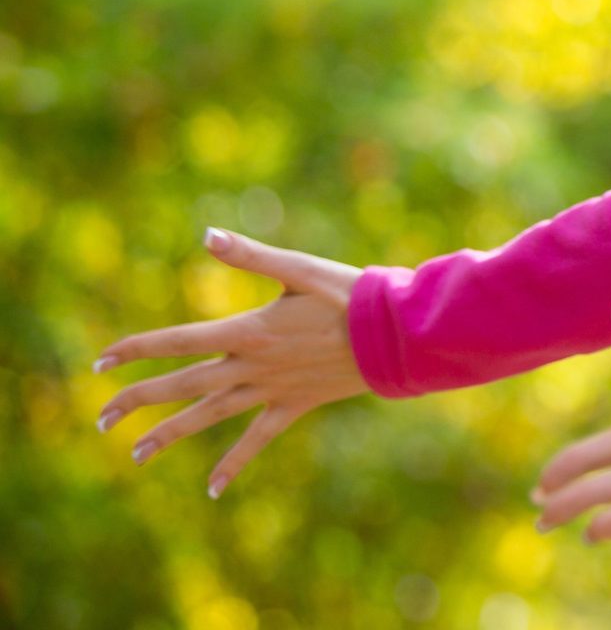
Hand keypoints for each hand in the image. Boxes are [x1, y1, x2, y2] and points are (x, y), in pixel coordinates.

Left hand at [93, 227, 368, 497]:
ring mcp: (271, 390)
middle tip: (100, 418)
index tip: (100, 362)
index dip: (136, 349)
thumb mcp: (300, 269)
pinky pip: (257, 440)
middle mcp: (251, 365)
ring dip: (169, 434)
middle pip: (182, 385)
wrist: (395, 334)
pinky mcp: (294, 405)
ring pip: (209, 416)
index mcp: (247, 330)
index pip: (176, 341)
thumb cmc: (350, 294)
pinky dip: (234, 464)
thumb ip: (251, 256)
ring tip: (134, 454)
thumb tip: (207, 235)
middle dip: (137, 399)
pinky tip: (212, 489)